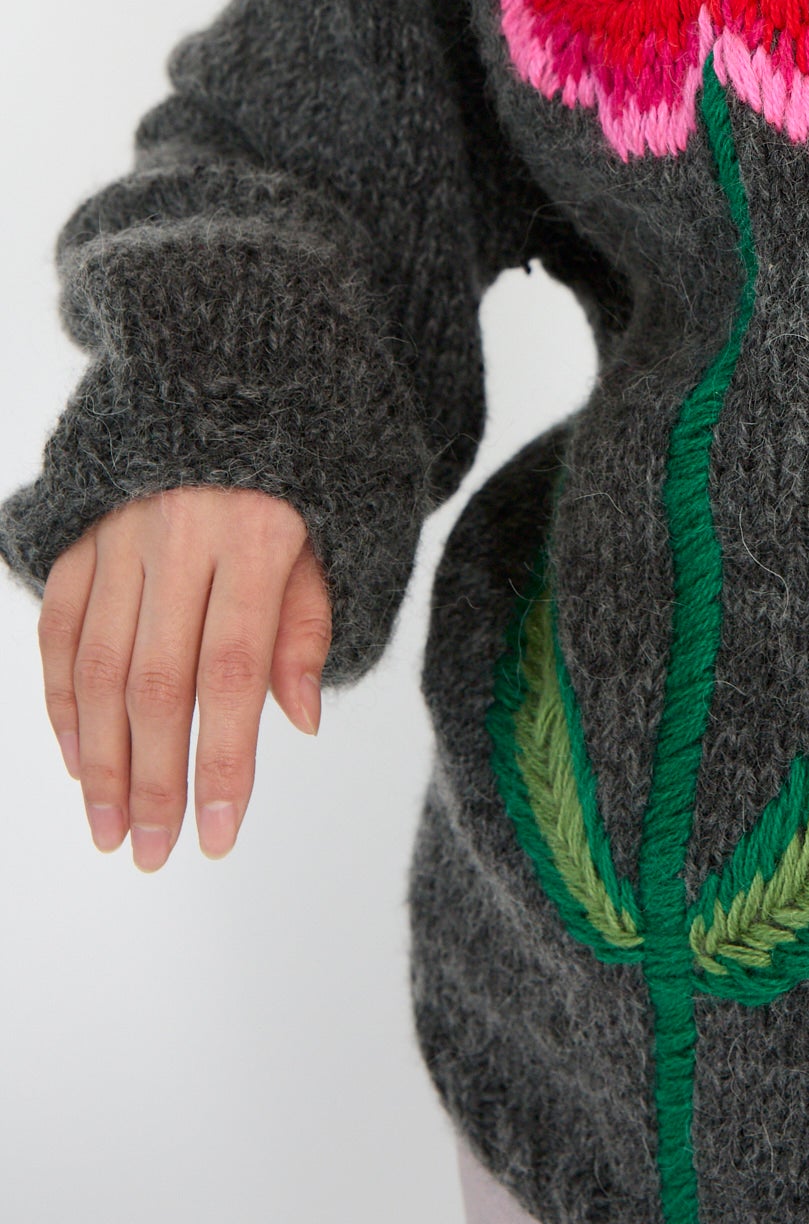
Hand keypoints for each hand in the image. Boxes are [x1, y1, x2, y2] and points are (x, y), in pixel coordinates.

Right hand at [36, 488, 330, 869]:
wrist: (235, 369)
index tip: (218, 835)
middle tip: (154, 853)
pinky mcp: (79, 530)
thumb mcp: (334, 528)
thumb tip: (301, 721)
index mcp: (255, 535)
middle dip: (155, 780)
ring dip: (101, 759)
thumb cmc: (303, 464)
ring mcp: (119, 530)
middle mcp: (178, 534)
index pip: (234, 672)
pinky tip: (78, 758)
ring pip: (96, 663)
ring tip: (111, 828)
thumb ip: (310, 621)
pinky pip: (60, 625)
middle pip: (157, 681)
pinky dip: (61, 699)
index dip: (223, 760)